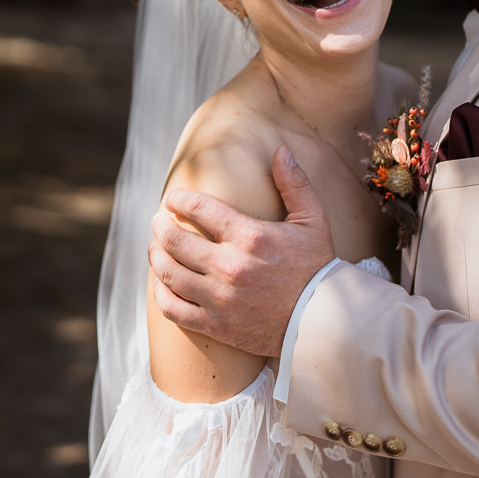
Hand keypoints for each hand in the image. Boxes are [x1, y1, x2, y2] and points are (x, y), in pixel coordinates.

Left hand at [148, 146, 335, 356]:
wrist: (323, 321)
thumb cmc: (317, 267)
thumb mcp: (313, 220)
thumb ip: (295, 184)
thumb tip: (280, 151)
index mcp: (251, 237)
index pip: (199, 208)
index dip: (179, 200)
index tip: (173, 199)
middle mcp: (231, 268)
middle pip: (175, 241)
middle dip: (160, 226)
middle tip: (158, 221)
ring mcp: (220, 299)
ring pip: (169, 274)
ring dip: (155, 256)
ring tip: (155, 247)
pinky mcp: (216, 326)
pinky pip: (174, 309)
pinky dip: (162, 294)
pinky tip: (163, 284)